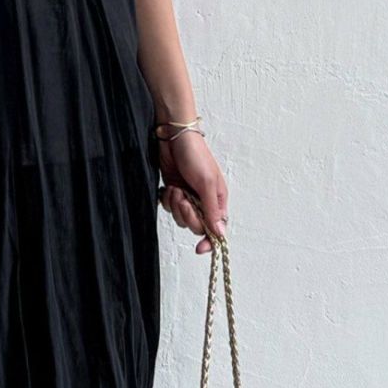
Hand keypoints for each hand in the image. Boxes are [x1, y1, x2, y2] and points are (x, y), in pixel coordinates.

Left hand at [157, 129, 227, 253]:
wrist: (174, 139)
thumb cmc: (196, 155)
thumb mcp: (207, 183)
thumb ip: (212, 210)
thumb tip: (220, 232)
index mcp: (217, 200)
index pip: (217, 228)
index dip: (210, 240)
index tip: (199, 248)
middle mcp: (204, 201)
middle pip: (195, 225)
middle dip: (187, 214)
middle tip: (183, 198)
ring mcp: (188, 198)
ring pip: (180, 218)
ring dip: (175, 205)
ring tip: (176, 188)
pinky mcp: (174, 193)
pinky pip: (169, 208)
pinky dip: (167, 199)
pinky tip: (169, 186)